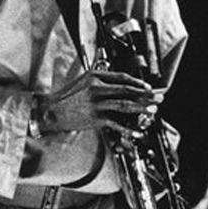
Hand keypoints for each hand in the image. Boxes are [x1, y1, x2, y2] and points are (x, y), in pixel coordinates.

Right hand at [37, 69, 161, 135]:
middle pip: (126, 90)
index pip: (121, 77)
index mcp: (94, 76)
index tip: (147, 87)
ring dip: (141, 108)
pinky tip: (136, 132)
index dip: (137, 82)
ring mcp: (96, 103)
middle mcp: (96, 88)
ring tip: (152, 110)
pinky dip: (127, 129)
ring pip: (124, 105)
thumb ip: (99, 80)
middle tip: (157, 97)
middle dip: (145, 94)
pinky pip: (116, 123)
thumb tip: (118, 83)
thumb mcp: (82, 81)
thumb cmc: (66, 97)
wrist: (50, 111)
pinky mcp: (95, 118)